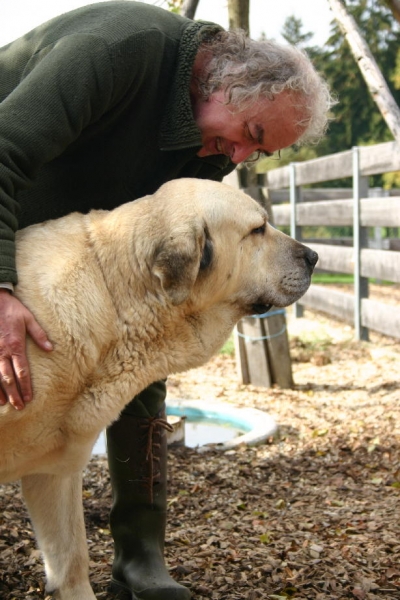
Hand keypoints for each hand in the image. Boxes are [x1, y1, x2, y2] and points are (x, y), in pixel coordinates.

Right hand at [0, 289, 52, 409]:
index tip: (29, 398)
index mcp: (16, 346)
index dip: (26, 386)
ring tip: (5, 403)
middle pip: (8, 378)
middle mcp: (3, 352)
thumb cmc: (12, 309)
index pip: (22, 371)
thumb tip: (51, 349)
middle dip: (14, 393)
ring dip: (0, 391)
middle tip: (19, 406)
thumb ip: (40, 335)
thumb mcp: (29, 319)